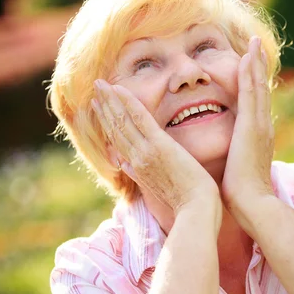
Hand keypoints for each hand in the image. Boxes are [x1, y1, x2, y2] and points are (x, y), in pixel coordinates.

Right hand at [92, 80, 220, 215]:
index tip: (99, 107)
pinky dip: (128, 103)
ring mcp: (146, 153)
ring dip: (110, 100)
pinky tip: (120, 89)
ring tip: (101, 84)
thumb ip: (142, 175)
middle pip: (115, 129)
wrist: (196, 210)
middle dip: (104, 107)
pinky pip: (140, 120)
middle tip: (96, 88)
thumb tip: (126, 167)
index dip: (107, 123)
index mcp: (138, 170)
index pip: (118, 142)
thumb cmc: (186, 203)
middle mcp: (136, 160)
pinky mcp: (160, 146)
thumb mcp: (159, 189)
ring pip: (122, 122)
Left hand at [221, 36, 274, 224]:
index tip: (250, 69)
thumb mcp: (237, 172)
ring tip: (254, 44)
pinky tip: (247, 56)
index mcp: (256, 138)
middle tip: (256, 47)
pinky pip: (251, 93)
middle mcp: (262, 127)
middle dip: (257, 68)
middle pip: (260, 91)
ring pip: (257, 87)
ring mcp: (259, 125)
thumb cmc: (241, 195)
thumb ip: (233, 162)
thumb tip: (225, 162)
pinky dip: (251, 73)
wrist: (253, 204)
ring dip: (255, 64)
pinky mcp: (252, 126)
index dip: (253, 86)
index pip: (255, 106)